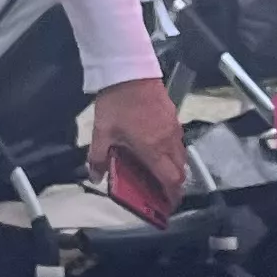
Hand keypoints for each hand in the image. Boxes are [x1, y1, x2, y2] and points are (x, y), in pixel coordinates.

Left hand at [87, 77, 184, 208]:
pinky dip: (172, 152)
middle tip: (162, 192)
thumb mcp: (101, 132)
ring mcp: (173, 127)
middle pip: (180, 170)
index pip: (171, 179)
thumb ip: (98, 157)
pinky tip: (157, 149)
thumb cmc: (116, 103)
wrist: (130, 70)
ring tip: (159, 173)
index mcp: (152, 149)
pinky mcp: (173, 116)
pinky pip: (178, 141)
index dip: (172, 196)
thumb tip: (95, 176)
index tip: (168, 206)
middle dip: (174, 184)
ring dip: (174, 168)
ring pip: (181, 155)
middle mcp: (168, 141)